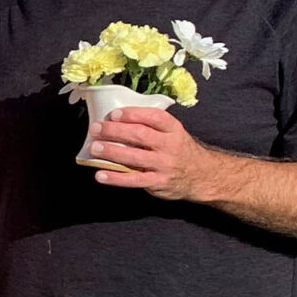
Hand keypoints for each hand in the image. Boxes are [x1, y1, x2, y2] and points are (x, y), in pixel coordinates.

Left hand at [89, 106, 228, 201]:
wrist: (202, 176)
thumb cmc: (180, 151)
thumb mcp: (174, 133)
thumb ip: (153, 126)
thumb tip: (118, 119)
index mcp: (173, 129)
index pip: (153, 117)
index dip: (133, 114)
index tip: (114, 114)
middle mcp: (170, 145)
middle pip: (140, 135)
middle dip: (114, 131)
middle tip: (96, 128)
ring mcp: (164, 165)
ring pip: (134, 157)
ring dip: (111, 151)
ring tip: (94, 148)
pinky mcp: (158, 182)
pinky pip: (134, 180)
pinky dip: (115, 178)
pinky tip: (101, 175)